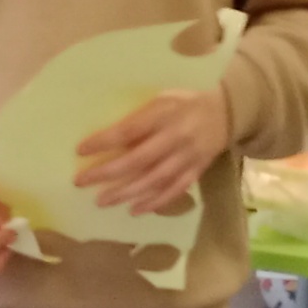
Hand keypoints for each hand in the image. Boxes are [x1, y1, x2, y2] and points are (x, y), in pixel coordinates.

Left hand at [75, 87, 233, 216]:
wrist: (227, 113)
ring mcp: (188, 157)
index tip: (80, 150)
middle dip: (108, 173)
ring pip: (154, 180)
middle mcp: (176, 137)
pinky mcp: (197, 171)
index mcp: (164, 114)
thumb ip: (139, 115)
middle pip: (138, 160)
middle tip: (81, 181)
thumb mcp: (162, 98)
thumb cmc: (184, 103)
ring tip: (101, 201)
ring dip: (126, 192)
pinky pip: (174, 190)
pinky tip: (134, 209)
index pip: (129, 130)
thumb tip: (105, 135)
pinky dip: (154, 202)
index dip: (104, 141)